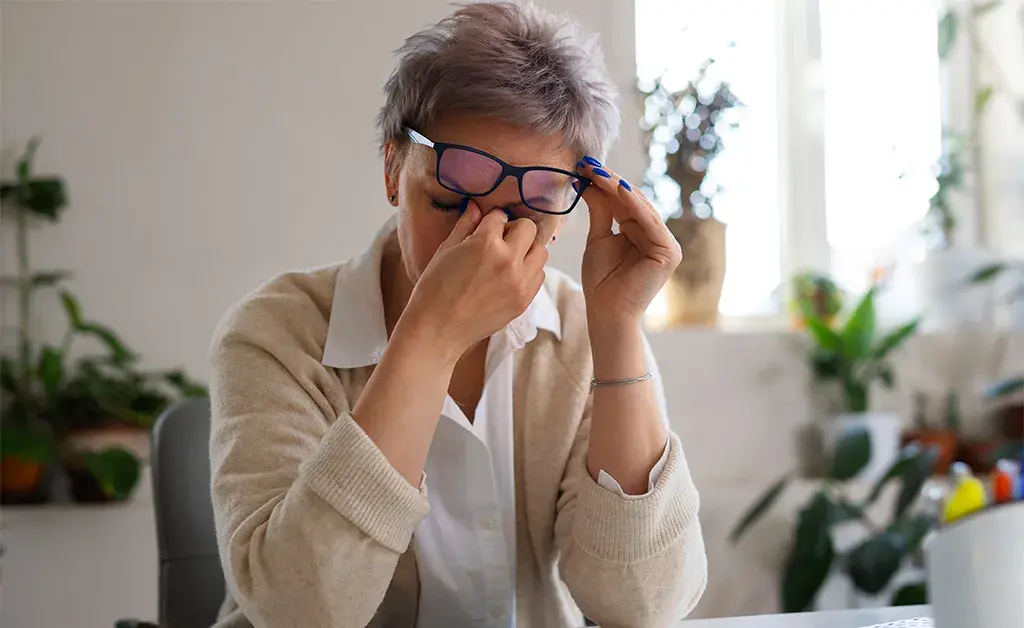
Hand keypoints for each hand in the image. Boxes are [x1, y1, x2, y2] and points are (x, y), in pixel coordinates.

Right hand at [402, 201, 547, 360]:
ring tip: (508, 259)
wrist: (437, 329)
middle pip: (528, 228)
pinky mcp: (524, 300)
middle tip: (500, 240)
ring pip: (540, 251)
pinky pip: (539, 275)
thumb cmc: (434, 289)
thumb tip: (475, 207)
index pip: (500, 216)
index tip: (486, 226)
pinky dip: (529, 271)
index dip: (491, 220)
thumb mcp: (446, 250)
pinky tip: (511, 276)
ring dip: (527, 250)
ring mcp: (520, 282)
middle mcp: (509, 260)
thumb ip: (465, 226)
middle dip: (514, 230)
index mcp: (486, 243)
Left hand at [578, 161, 681, 327]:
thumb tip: (589, 182)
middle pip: (633, 201)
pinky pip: (650, 222)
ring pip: (641, 208)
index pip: (624, 202)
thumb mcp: (599, 238)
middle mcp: (658, 236)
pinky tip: (617, 188)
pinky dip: (634, 205)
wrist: (606, 312)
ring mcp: (667, 244)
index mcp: (643, 232)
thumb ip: (600, 211)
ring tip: (598, 172)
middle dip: (610, 182)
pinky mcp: (670, 253)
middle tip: (588, 164)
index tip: (584, 166)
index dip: (605, 183)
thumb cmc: (601, 281)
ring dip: (619, 188)